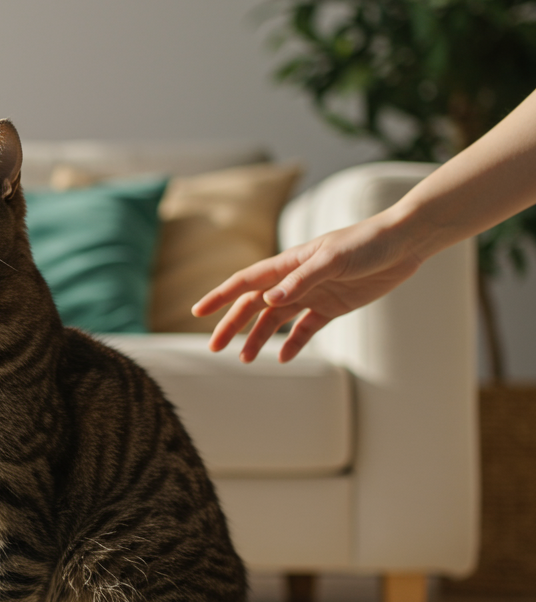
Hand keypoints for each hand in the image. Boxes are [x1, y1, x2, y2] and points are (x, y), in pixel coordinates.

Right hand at [191, 216, 423, 362]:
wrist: (404, 243)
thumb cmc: (367, 243)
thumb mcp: (334, 259)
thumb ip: (301, 280)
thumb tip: (269, 300)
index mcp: (288, 264)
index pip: (245, 282)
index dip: (220, 296)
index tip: (198, 311)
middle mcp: (294, 280)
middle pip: (254, 305)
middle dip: (232, 325)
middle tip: (214, 347)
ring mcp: (312, 294)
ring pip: (275, 320)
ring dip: (258, 338)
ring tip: (244, 359)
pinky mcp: (332, 306)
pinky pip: (305, 329)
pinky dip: (292, 342)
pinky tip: (282, 357)